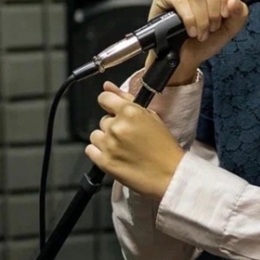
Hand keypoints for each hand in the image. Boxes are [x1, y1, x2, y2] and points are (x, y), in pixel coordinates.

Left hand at [85, 82, 184, 197]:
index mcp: (130, 112)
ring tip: (122, 147)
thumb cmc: (164, 145)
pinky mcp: (104, 162)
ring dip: (106, 139)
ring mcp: (108, 145)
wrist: (169, 173)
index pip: (104, 98)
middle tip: (129, 136)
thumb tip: (107, 86)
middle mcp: (116, 126)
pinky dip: (99, 152)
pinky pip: (90, 150)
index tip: (114, 110)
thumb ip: (126, 99)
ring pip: (96, 135)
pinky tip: (114, 155)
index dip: (109, 104)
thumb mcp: (151, 116)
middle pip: (103, 120)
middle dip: (114, 126)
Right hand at [146, 0, 248, 84]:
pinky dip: (189, 19)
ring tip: (201, 32)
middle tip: (212, 27)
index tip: (226, 14)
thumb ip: (240, 14)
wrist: (185, 57)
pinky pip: (179, 0)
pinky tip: (191, 30)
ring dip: (201, 18)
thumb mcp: (230, 28)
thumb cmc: (206, 40)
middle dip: (214, 11)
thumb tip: (234, 0)